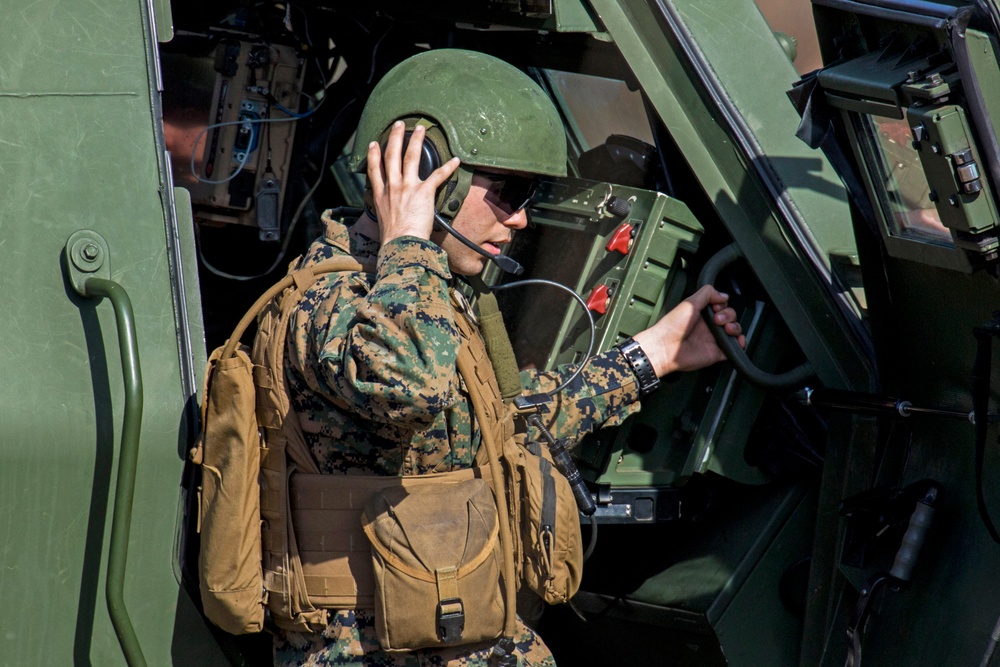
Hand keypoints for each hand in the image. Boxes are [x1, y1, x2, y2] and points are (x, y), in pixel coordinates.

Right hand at [366, 121, 460, 243]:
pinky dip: (448, 167)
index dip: (374, 154)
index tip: (375, 144)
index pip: (374, 169)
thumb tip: (392, 216)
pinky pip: (438, 175)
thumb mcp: (383, 223)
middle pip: (392, 156)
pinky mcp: (424, 192)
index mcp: (380, 196)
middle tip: (399, 125)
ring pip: (411, 157)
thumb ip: (387, 213)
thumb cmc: (393, 241)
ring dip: (416, 141)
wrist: (401, 245)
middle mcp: (392, 187)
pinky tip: (455, 160)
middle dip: (395, 138)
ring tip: (420, 129)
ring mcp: (407, 187)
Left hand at [631, 285, 745, 376]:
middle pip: (730, 317)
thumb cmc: (672, 326)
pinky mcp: (717, 352)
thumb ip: (707, 294)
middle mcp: (709, 326)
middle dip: (729, 315)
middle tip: (717, 319)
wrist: (666, 348)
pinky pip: (734, 348)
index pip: (721, 306)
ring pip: (734, 331)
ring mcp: (713, 339)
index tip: (717, 306)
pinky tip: (738, 340)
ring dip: (736, 327)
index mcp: (702, 314)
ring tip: (727, 329)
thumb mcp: (689, 302)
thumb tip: (724, 295)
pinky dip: (740, 344)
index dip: (723, 305)